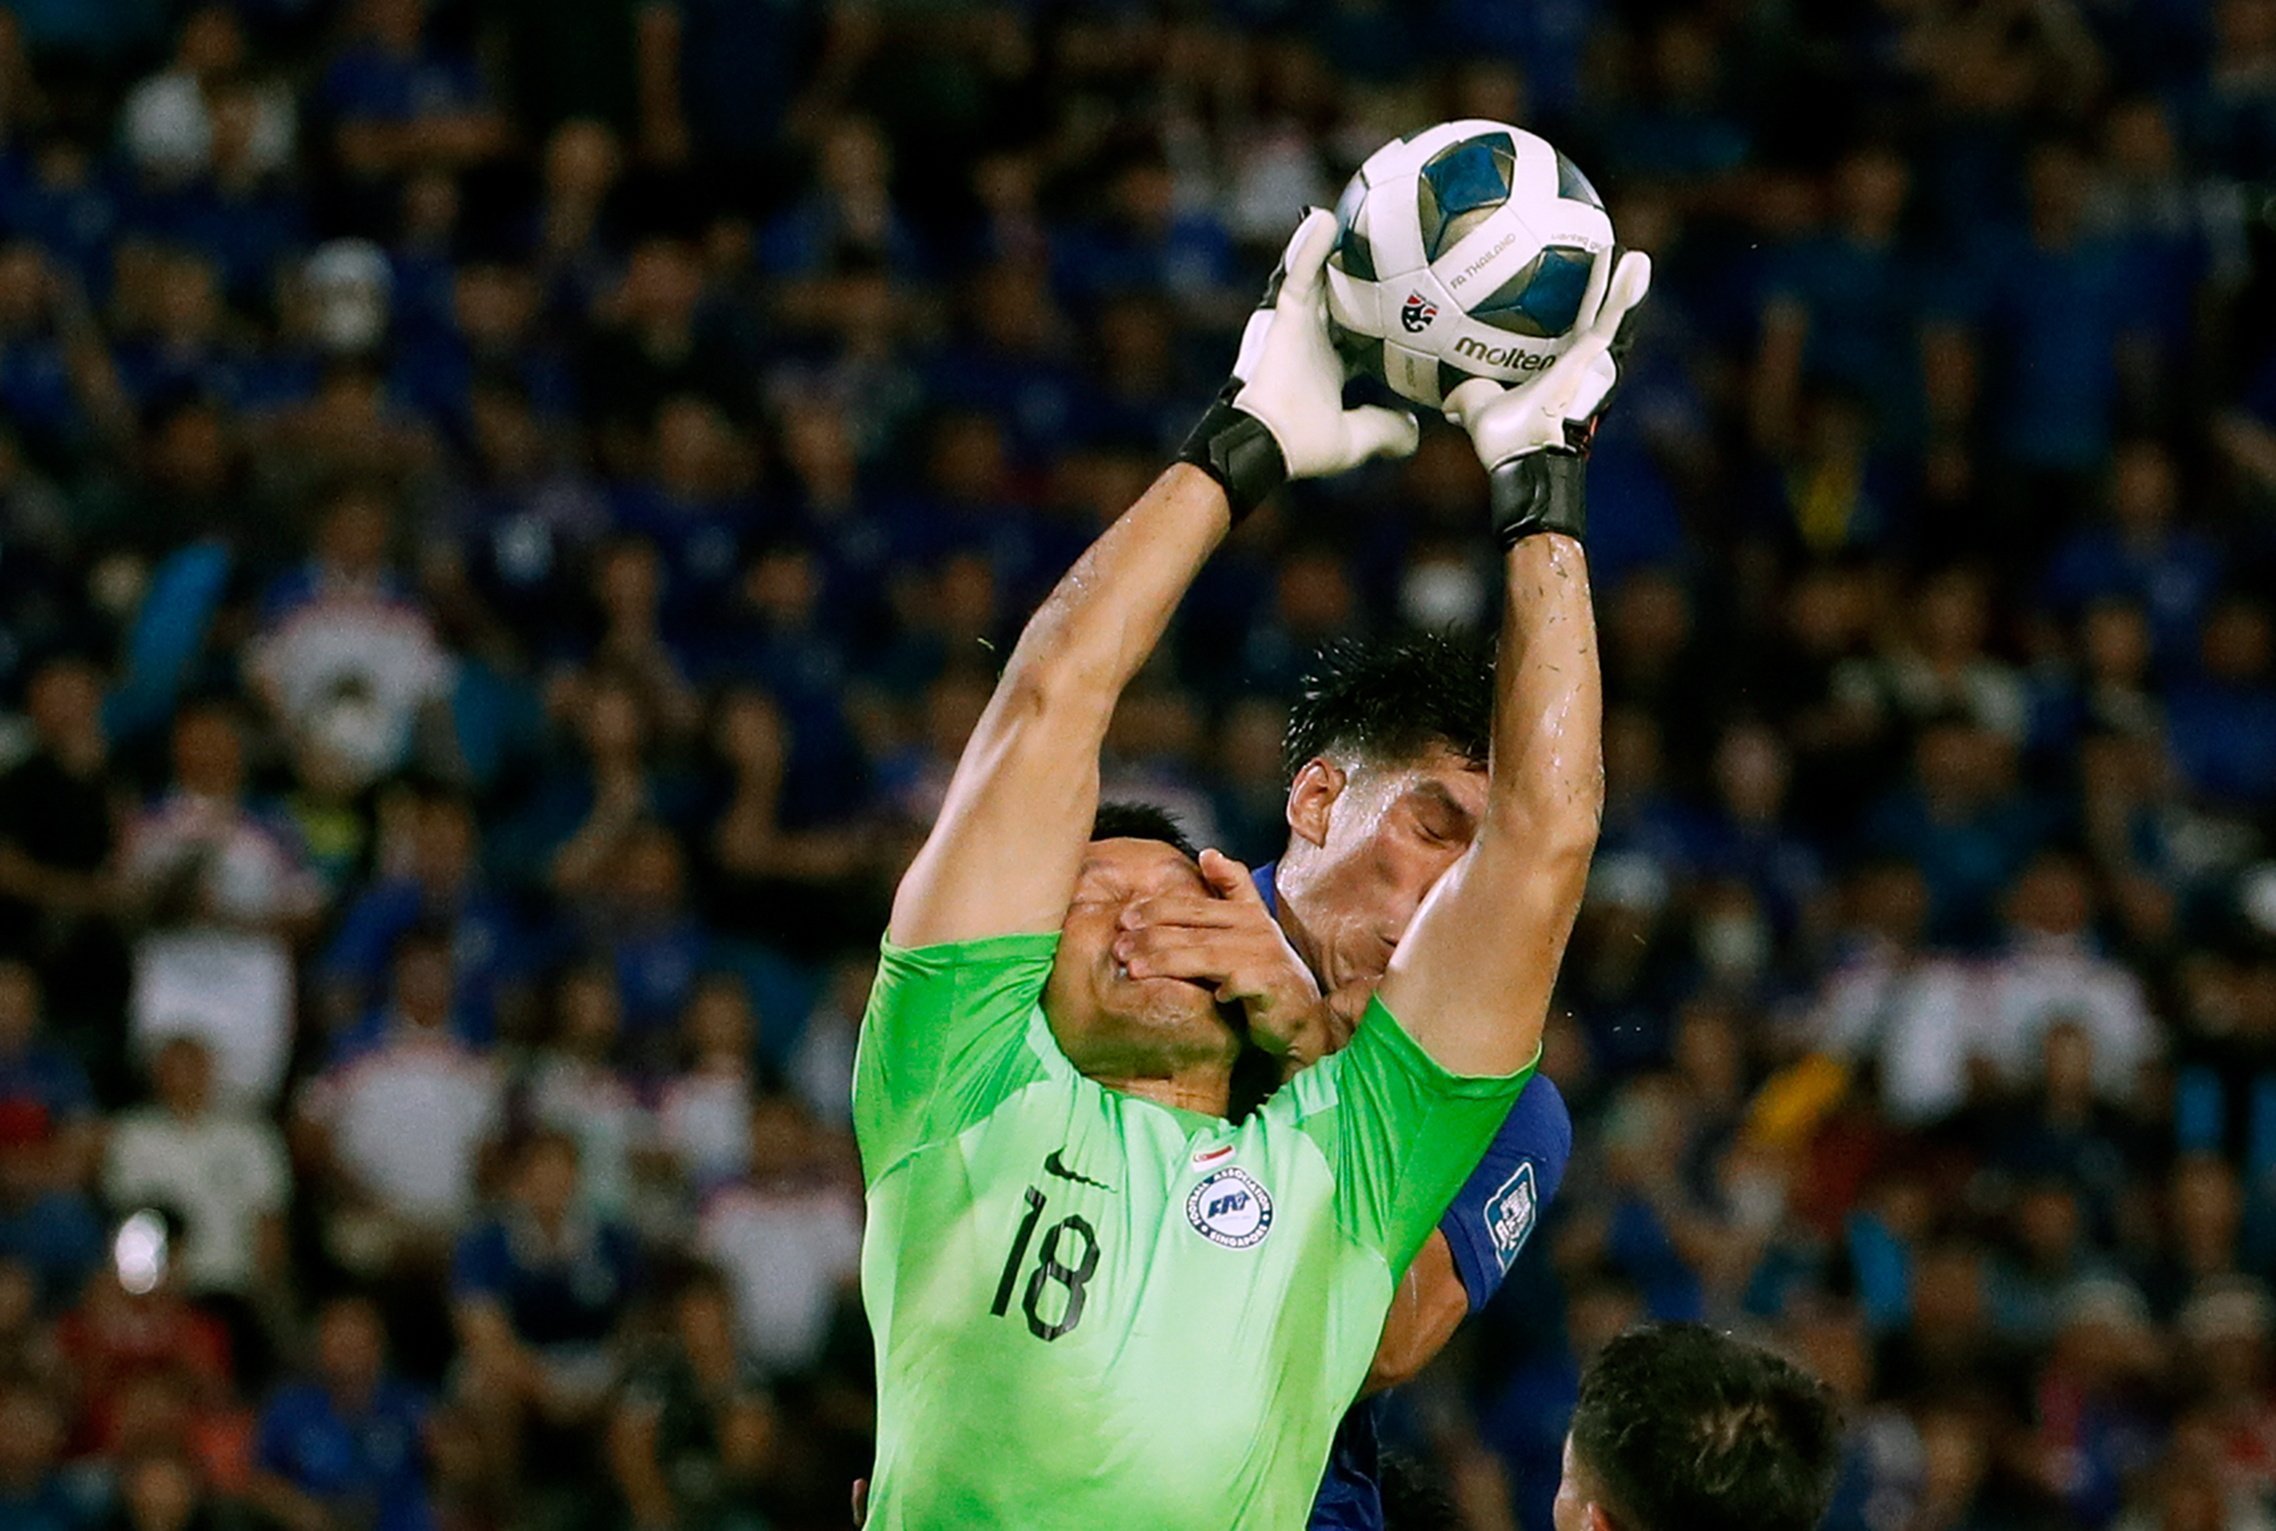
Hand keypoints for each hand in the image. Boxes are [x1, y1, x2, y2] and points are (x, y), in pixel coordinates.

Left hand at [1112, 849, 1332, 1064]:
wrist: (1301, 1019)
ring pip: (1205, 953)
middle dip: (1151, 934)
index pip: (1194, 904)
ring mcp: (1265, 955)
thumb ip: (1231, 890)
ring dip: (1165, 960)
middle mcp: (1256, 928)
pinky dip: (1218, 989)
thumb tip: (1207, 854)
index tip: (1126, 916)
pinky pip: (1236, 982)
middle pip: (1193, 926)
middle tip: (1119, 945)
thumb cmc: (1264, 975)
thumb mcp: (1247, 929)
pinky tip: (1201, 997)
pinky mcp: (1272, 983)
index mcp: (1247, 912)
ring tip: (1134, 969)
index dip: (1159, 907)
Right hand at [1179, 211, 1418, 516]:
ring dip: (1337, 246)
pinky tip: (1325, 218)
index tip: (1410, 298)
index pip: (1361, 330)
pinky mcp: (1285, 316)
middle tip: (1389, 237)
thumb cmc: (1301, 446)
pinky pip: (1300, 275)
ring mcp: (1298, 324)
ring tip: (1360, 210)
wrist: (1264, 445)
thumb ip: (1387, 430)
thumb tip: (1415, 429)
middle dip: (1363, 270)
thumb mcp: (1357, 439)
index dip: (1382, 314)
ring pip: (1322, 277)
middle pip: (1344, 294)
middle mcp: (1315, 338)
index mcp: (1330, 364)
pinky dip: (1311, 247)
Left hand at [1443, 248, 1651, 469]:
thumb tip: (1446, 403)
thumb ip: (1467, 398)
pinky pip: (1607, 319)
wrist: (1518, 458)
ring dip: (1624, 286)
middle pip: (1596, 317)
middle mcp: (1578, 366)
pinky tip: (1634, 263)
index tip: (1583, 281)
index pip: (1572, 330)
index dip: (1579, 308)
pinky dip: (1622, 293)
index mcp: (1557, 372)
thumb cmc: (1503, 442)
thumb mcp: (1477, 408)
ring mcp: (1588, 363)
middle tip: (1612, 255)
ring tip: (1634, 255)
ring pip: (1610, 315)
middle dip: (1606, 289)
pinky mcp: (1591, 358)